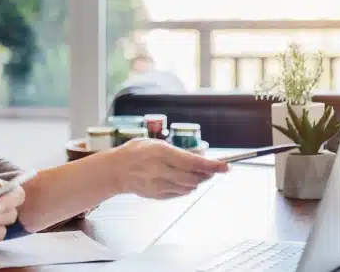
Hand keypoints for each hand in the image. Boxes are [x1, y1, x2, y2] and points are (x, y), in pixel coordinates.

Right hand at [109, 138, 228, 198]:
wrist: (115, 170)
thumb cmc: (134, 153)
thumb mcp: (155, 144)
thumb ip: (177, 152)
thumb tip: (200, 158)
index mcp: (160, 153)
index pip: (192, 162)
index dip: (212, 166)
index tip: (225, 166)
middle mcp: (160, 170)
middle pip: (193, 178)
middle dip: (206, 174)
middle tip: (212, 169)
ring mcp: (158, 185)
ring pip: (188, 187)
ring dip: (196, 181)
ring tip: (195, 173)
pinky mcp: (156, 195)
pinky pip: (179, 194)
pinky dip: (185, 188)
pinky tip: (181, 180)